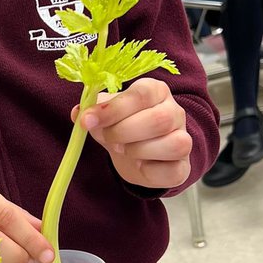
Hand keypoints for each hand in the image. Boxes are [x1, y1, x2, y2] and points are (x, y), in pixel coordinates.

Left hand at [74, 79, 192, 188]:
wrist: (138, 156)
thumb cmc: (123, 127)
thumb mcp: (106, 115)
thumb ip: (92, 111)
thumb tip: (79, 113)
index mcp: (155, 91)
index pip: (141, 94)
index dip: (114, 109)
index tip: (88, 121)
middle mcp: (175, 112)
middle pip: (159, 120)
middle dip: (123, 132)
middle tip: (108, 138)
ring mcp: (184, 139)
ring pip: (174, 144)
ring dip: (138, 150)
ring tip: (123, 150)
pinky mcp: (183, 167)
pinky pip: (173, 170)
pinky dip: (150, 171)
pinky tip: (139, 165)